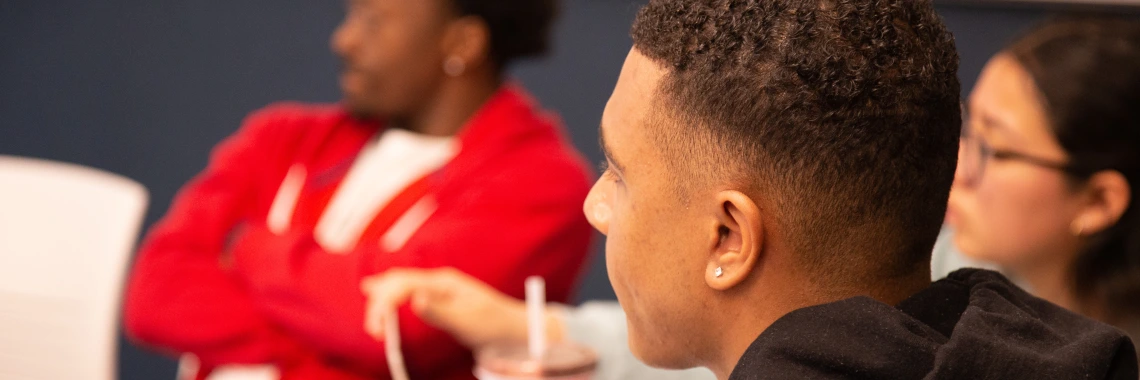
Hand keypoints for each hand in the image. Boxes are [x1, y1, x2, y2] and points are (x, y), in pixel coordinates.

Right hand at [361, 268, 563, 349]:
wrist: (514, 329)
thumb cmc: (495, 324)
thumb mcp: (469, 320)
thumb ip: (440, 310)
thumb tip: (415, 300)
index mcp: (444, 282)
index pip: (403, 284)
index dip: (385, 303)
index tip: (378, 329)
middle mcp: (438, 281)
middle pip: (397, 282)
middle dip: (379, 303)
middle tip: (375, 331)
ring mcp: (437, 288)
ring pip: (399, 284)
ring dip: (381, 297)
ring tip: (371, 316)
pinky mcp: (437, 299)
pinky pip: (406, 290)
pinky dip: (388, 292)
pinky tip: (373, 289)